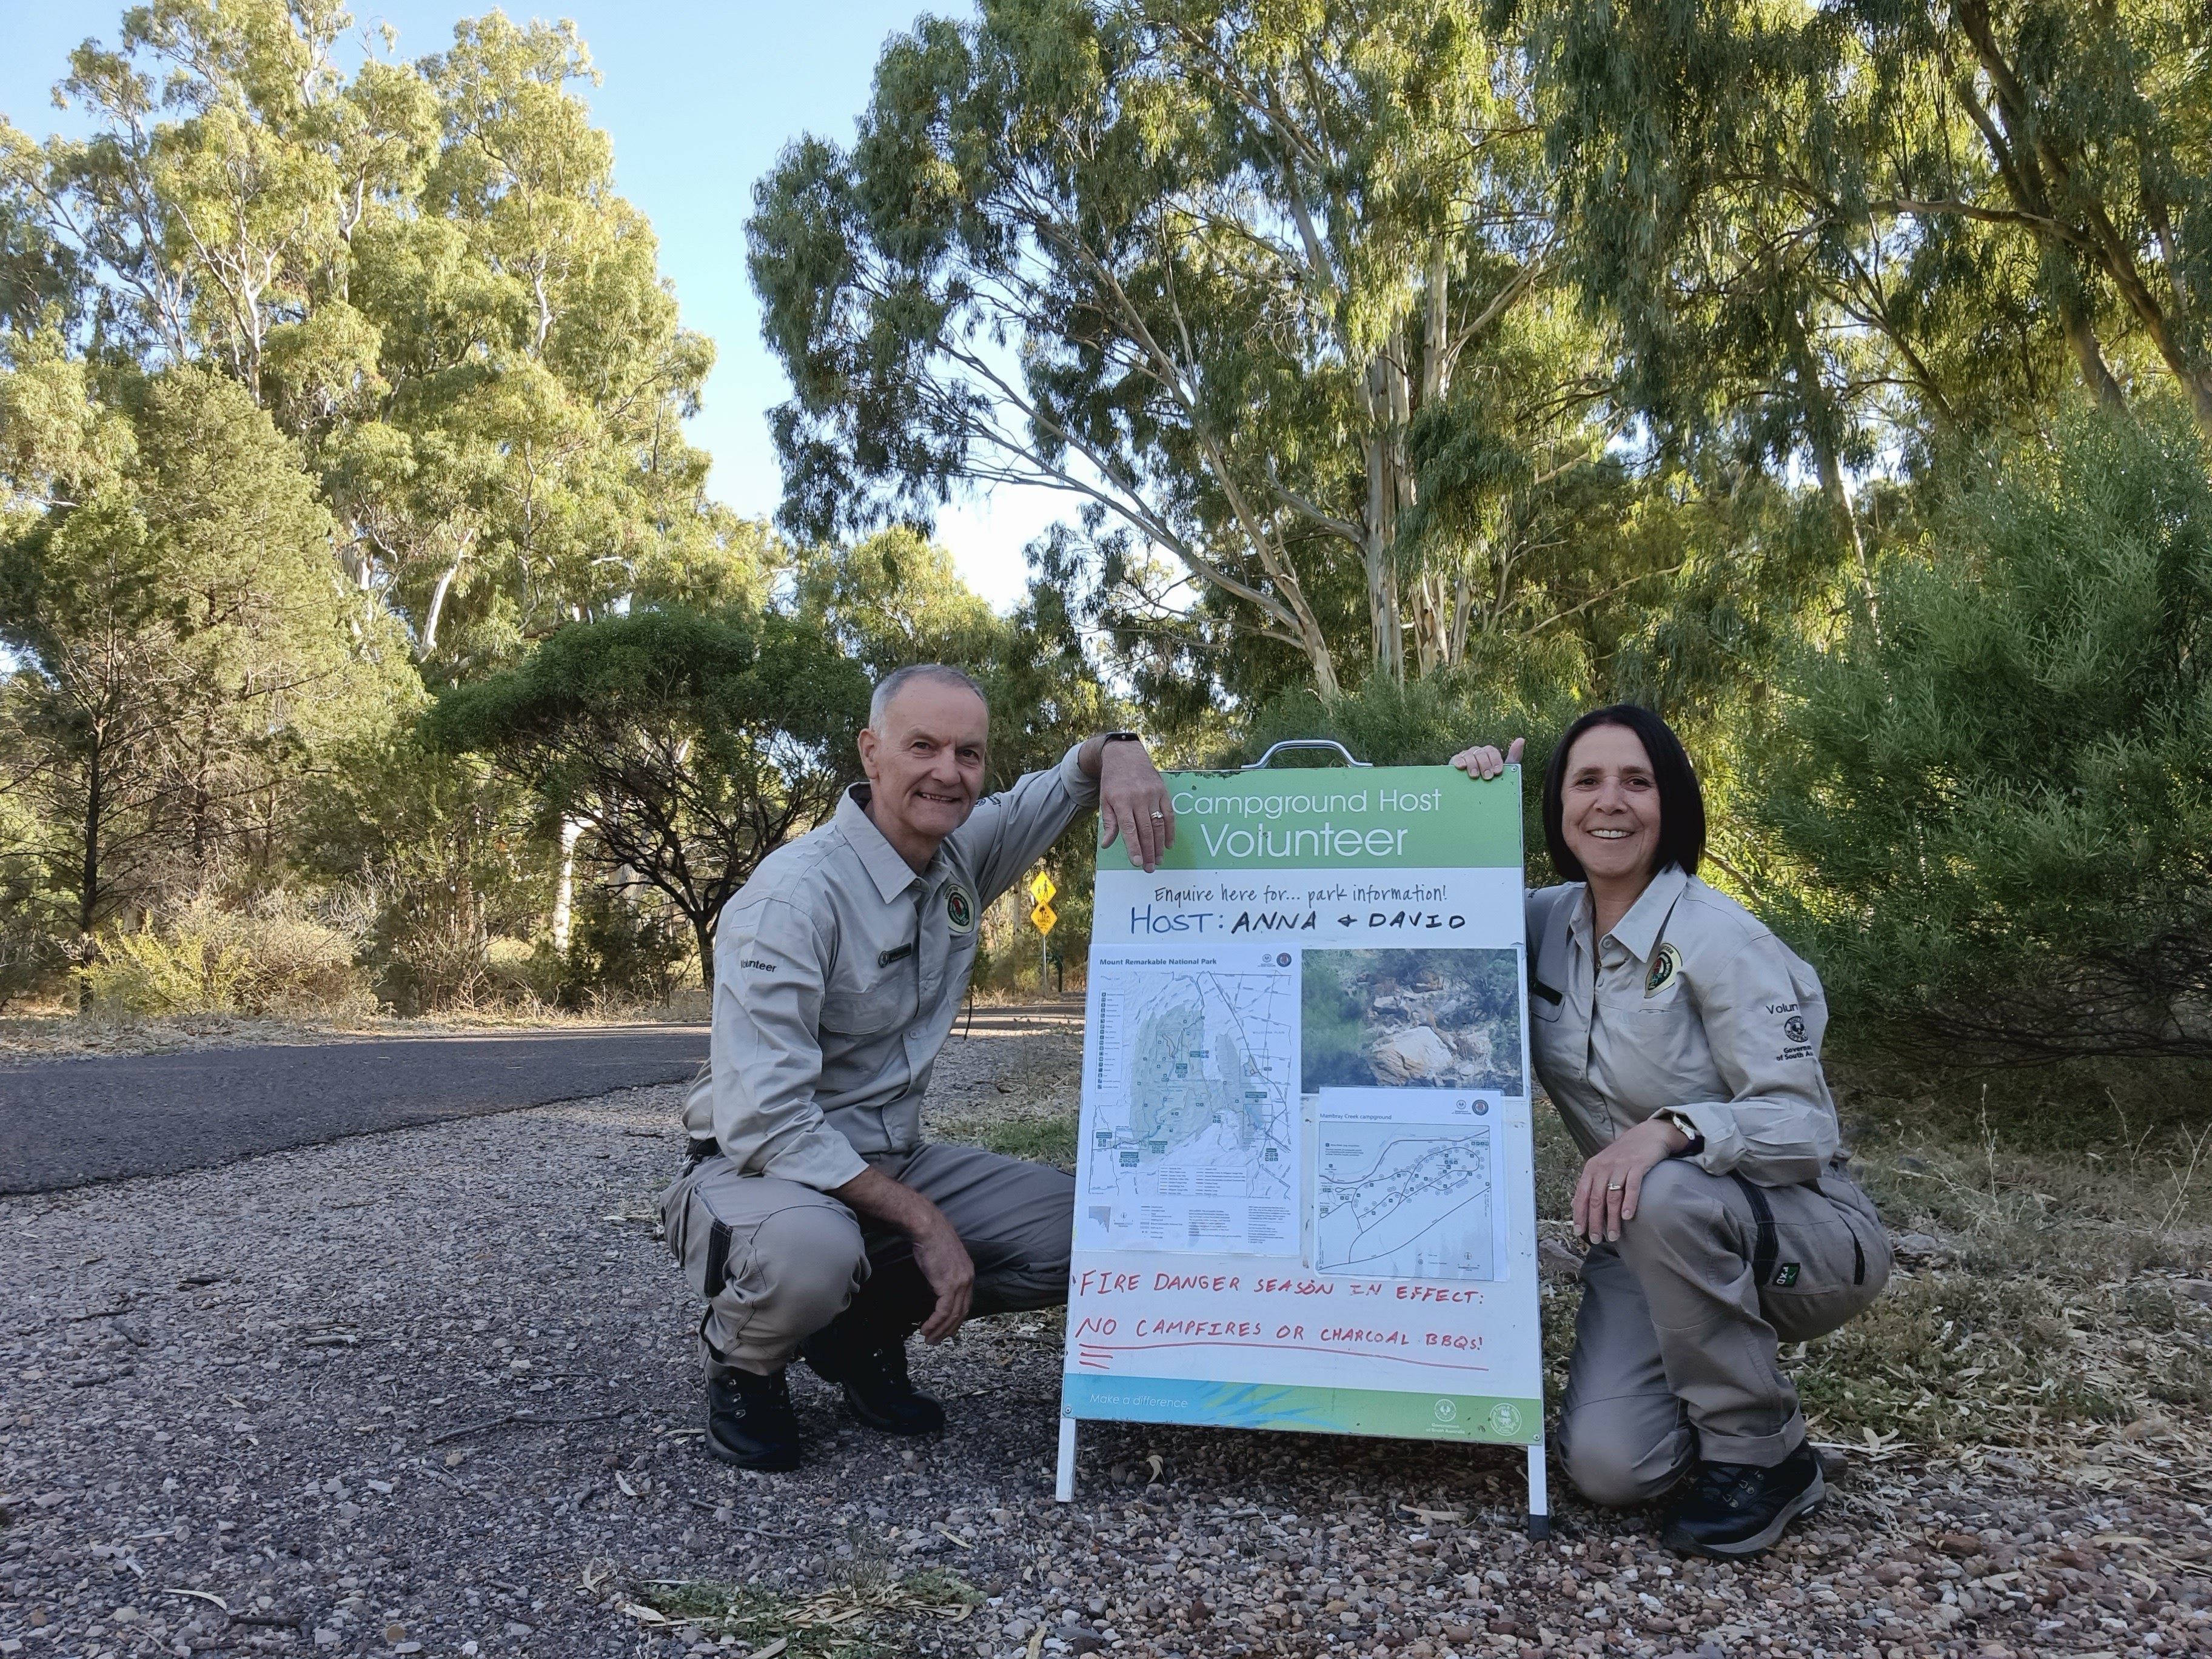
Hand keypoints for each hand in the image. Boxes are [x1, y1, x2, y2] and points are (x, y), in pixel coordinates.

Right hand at [827, 1167, 975, 1341]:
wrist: (927, 1227)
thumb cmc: (930, 1240)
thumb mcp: (941, 1260)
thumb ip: (943, 1275)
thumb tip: (936, 1289)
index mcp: (968, 1273)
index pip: (965, 1303)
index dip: (955, 1319)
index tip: (945, 1329)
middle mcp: (968, 1279)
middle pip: (962, 1312)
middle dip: (949, 1329)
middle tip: (936, 1340)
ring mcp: (960, 1282)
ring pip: (953, 1315)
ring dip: (940, 1330)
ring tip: (928, 1339)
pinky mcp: (948, 1284)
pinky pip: (943, 1311)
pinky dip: (934, 1322)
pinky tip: (925, 1328)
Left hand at [1096, 738, 1174, 870]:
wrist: (1124, 755)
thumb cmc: (1112, 781)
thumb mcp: (1104, 800)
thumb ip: (1109, 823)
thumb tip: (1107, 844)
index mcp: (1121, 802)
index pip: (1129, 829)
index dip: (1134, 847)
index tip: (1137, 863)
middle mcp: (1138, 799)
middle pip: (1145, 831)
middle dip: (1148, 852)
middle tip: (1150, 868)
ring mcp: (1152, 795)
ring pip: (1158, 825)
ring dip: (1159, 845)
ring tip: (1158, 860)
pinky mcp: (1163, 792)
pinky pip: (1169, 814)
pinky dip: (1170, 831)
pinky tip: (1168, 844)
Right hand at [1450, 737, 1523, 778]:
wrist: (1476, 793)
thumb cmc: (1491, 780)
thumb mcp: (1504, 770)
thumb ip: (1514, 756)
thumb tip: (1521, 739)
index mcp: (1488, 753)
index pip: (1492, 751)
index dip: (1495, 760)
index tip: (1497, 772)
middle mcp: (1477, 752)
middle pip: (1481, 752)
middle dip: (1485, 765)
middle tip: (1487, 777)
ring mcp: (1465, 756)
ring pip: (1469, 755)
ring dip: (1473, 764)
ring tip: (1474, 776)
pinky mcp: (1455, 762)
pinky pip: (1456, 758)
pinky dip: (1459, 761)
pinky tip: (1461, 767)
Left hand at [1572, 1115, 1690, 1243]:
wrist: (1648, 1134)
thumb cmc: (1624, 1154)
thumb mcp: (1603, 1165)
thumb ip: (1590, 1184)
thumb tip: (1575, 1204)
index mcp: (1592, 1168)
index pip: (1582, 1194)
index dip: (1580, 1214)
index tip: (1579, 1232)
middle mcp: (1604, 1166)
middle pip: (1596, 1198)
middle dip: (1595, 1221)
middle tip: (1597, 1239)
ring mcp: (1621, 1165)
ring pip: (1613, 1196)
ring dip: (1612, 1219)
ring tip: (1614, 1235)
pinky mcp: (1638, 1165)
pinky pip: (1632, 1186)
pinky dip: (1629, 1202)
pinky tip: (1628, 1217)